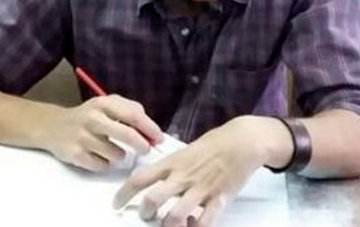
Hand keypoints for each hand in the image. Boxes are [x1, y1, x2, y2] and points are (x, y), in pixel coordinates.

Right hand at [42, 94, 162, 171]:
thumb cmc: (89, 116)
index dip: (150, 128)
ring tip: (112, 149)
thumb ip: (129, 111)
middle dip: (141, 145)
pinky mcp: (75, 154)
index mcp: (103, 103)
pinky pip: (102, 165)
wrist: (53, 126)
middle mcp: (92, 118)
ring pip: (116, 154)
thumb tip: (150, 130)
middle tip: (145, 149)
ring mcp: (83, 137)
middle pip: (127, 135)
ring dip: (119, 155)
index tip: (158, 137)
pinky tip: (98, 155)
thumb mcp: (107, 104)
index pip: (133, 115)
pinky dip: (104, 163)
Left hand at [114, 116, 286, 226]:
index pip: (140, 178)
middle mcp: (182, 177)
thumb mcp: (185, 151)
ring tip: (169, 225)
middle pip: (154, 199)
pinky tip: (192, 224)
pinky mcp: (219, 199)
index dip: (124, 193)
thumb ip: (170, 166)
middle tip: (146, 216)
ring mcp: (200, 189)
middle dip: (145, 213)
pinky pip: (204, 222)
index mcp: (172, 163)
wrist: (242, 141)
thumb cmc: (213, 144)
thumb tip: (153, 178)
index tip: (116, 204)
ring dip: (168, 225)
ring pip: (175, 216)